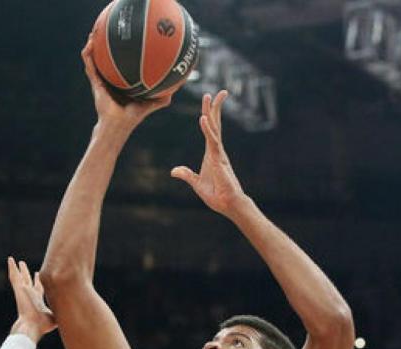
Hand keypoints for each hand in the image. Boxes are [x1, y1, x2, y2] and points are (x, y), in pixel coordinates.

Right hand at [7, 257, 55, 342]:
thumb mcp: (55, 317)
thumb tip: (72, 314)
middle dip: (25, 273)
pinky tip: (10, 260)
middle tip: (23, 264)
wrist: (32, 326)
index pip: (38, 288)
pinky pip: (14, 277)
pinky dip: (12, 268)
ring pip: (19, 277)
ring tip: (14, 260)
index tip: (37, 274)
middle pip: (27, 281)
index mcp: (37, 300)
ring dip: (17, 269)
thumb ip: (61, 312)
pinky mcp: (19, 289)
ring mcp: (23, 292)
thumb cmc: (43, 325)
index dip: (38, 281)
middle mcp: (29, 295)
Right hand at [81, 35, 171, 133]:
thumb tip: (175, 91)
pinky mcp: (95, 84)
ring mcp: (100, 82)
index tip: (123, 46)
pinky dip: (88, 55)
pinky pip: (90, 67)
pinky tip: (89, 44)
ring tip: (93, 35)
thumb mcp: (149, 105)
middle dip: (104, 49)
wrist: (117, 126)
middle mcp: (108, 82)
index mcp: (119, 86)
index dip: (119, 58)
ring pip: (94, 61)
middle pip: (105, 62)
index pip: (118, 69)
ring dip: (92, 48)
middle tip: (107, 36)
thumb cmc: (131, 118)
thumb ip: (160, 99)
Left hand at [170, 91, 249, 216]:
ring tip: (210, 97)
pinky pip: (213, 141)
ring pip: (214, 128)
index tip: (209, 101)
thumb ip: (186, 175)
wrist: (227, 204)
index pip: (210, 130)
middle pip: (215, 124)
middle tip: (215, 92)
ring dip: (211, 112)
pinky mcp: (219, 159)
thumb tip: (174, 171)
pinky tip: (203, 119)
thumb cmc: (216, 194)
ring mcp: (218, 153)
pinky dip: (207, 130)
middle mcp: (216, 150)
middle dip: (214, 108)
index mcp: (211, 153)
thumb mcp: (196, 183)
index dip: (209, 115)